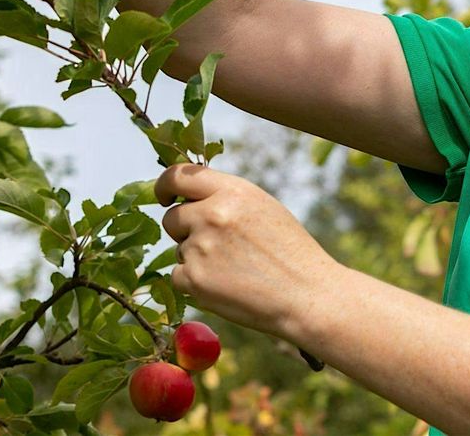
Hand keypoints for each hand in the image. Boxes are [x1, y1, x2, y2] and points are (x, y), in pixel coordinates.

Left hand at [154, 163, 340, 340]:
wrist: (305, 293)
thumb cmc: (289, 251)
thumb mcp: (263, 208)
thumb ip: (226, 198)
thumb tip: (191, 199)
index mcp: (232, 191)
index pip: (178, 175)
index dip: (164, 186)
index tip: (165, 197)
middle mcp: (212, 215)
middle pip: (172, 218)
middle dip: (185, 230)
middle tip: (215, 244)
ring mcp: (201, 247)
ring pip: (179, 250)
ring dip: (197, 259)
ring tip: (234, 268)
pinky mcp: (194, 280)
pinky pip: (179, 277)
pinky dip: (195, 283)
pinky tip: (226, 285)